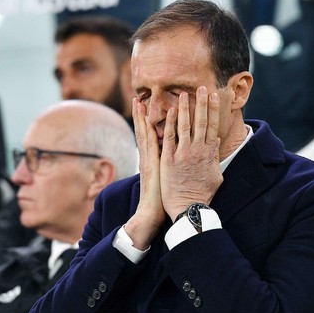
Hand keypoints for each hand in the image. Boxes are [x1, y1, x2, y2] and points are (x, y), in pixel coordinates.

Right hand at [124, 98, 164, 249]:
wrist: (153, 214)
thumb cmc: (163, 200)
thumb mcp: (165, 179)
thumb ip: (167, 168)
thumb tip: (175, 161)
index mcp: (151, 160)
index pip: (148, 136)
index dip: (145, 121)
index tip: (144, 107)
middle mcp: (148, 158)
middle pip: (143, 131)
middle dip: (140, 115)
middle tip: (138, 98)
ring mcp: (148, 161)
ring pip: (144, 134)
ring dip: (142, 118)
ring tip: (139, 102)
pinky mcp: (151, 166)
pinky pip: (151, 145)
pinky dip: (150, 131)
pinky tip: (150, 120)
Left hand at [160, 86, 222, 220]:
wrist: (188, 208)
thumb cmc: (202, 195)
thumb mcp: (216, 176)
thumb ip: (215, 160)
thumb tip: (217, 147)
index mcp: (210, 154)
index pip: (213, 127)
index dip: (214, 110)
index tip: (215, 97)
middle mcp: (198, 150)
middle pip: (201, 122)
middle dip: (202, 103)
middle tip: (203, 87)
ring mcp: (183, 153)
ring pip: (185, 125)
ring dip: (186, 108)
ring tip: (185, 93)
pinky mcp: (169, 158)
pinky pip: (170, 136)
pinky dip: (171, 122)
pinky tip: (172, 110)